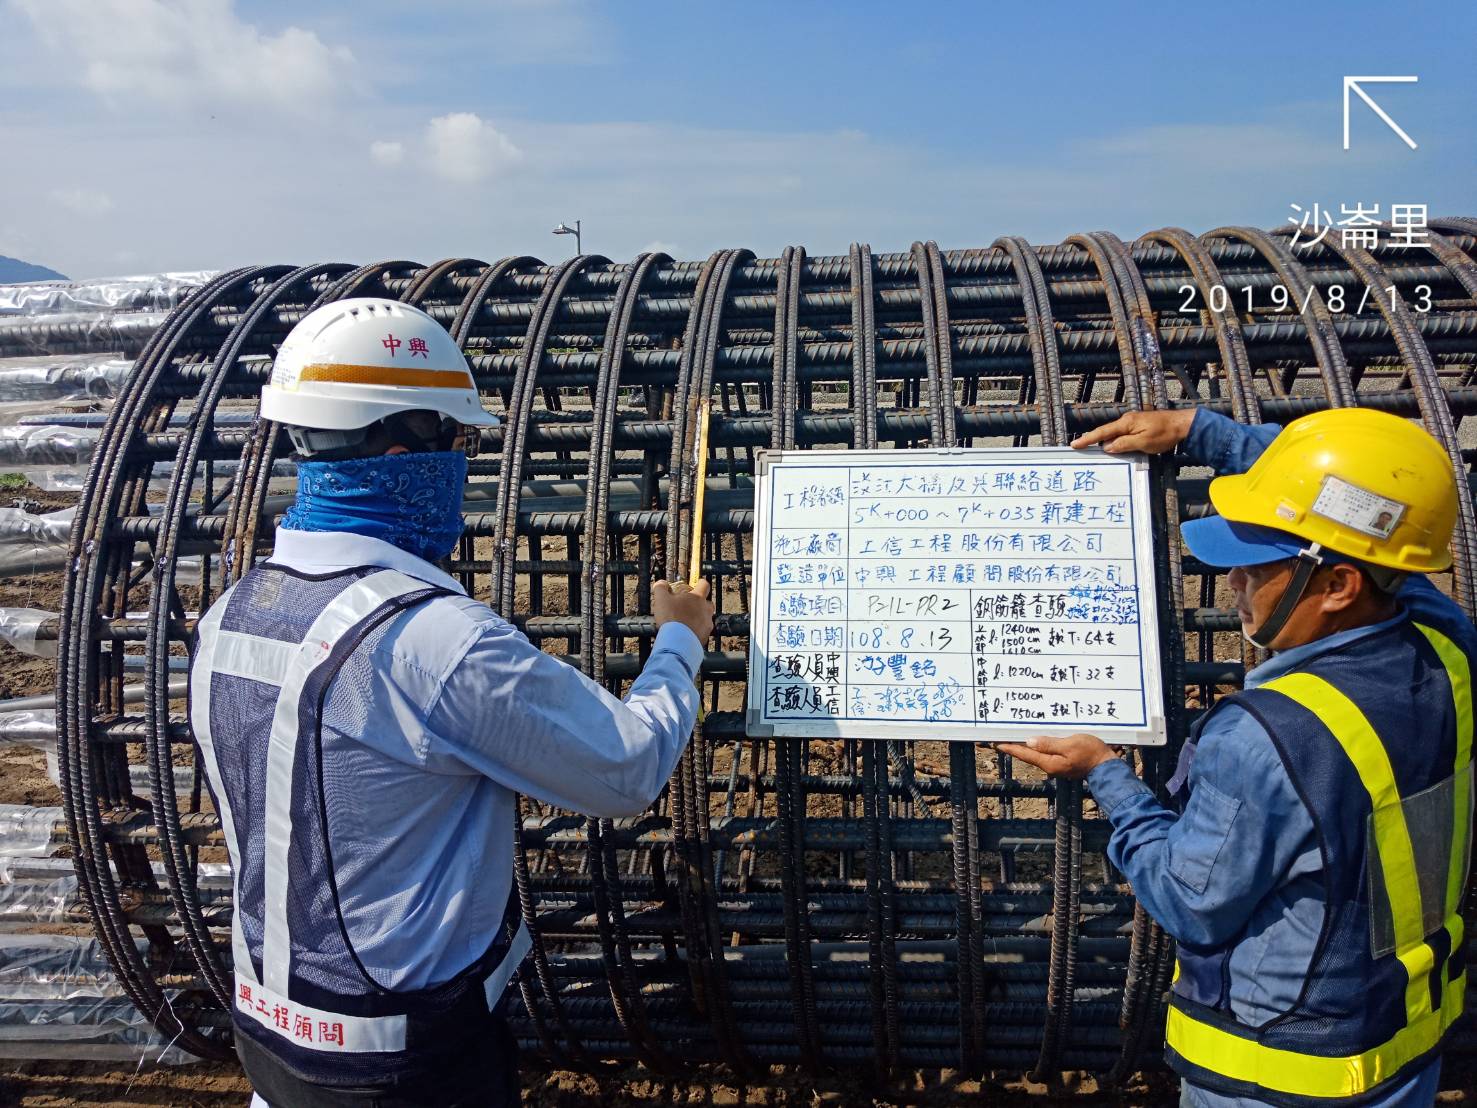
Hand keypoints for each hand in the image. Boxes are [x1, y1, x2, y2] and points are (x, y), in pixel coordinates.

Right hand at [651, 579, 714, 641]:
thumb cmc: (671, 617)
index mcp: (697, 597)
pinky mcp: (706, 636)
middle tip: (688, 606)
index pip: (704, 585)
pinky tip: (686, 633)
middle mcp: (706, 609)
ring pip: (706, 617)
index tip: (696, 584)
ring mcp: (707, 623)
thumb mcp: (661, 598)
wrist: (677, 641)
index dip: (700, 583)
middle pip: (707, 602)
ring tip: (686, 621)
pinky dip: (696, 630)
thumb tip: (661, 583)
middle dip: (700, 603)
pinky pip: (702, 631)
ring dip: (698, 618)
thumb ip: (661, 588)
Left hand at [997, 734, 1117, 779]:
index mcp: (1049, 762)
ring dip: (1024, 745)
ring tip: (1012, 736)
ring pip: (1035, 752)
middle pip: (1027, 754)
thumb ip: (1049, 744)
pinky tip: (1034, 739)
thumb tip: (1029, 742)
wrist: (1107, 766)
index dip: (1009, 747)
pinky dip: (1037, 745)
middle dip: (1013, 745)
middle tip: (998, 739)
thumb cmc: (1090, 754)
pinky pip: (1045, 751)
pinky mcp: (1062, 761)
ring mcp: (1056, 764)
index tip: (995, 743)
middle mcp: (1050, 765)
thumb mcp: (1070, 745)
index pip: (1024, 754)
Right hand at [1070, 409, 1194, 455]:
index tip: (1075, 444)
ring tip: (1091, 449)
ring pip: (1114, 433)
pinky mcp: (1139, 426)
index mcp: (1126, 423)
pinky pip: (1122, 434)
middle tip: (1078, 446)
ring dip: (1103, 441)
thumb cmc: (1164, 434)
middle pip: (1105, 432)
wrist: (1182, 425)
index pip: (1102, 432)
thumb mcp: (1143, 442)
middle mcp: (1127, 420)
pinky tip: (1112, 447)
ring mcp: (1133, 422)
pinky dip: (1114, 441)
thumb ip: (1124, 444)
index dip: (1088, 439)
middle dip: (1091, 439)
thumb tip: (1107, 447)